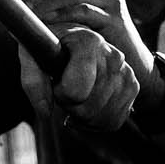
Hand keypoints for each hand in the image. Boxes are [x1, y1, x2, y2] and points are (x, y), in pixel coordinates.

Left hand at [20, 26, 138, 133]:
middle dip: (70, 105)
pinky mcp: (132, 87)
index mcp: (89, 41)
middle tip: (64, 87)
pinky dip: (97, 122)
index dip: (60, 92)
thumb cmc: (50, 47)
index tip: (56, 78)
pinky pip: (114, 122)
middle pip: (88, 109)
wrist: (71, 41)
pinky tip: (85, 105)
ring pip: (102, 119)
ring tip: (75, 95)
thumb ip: (33, 82)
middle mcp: (113, 55)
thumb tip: (45, 113)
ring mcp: (126, 72)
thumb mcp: (32, 55)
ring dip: (83, 116)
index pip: (75, 91)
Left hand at [24, 0, 153, 82]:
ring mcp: (113, 1)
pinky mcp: (116, 18)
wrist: (134, 64)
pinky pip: (83, 12)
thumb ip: (64, 5)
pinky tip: (51, 25)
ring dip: (48, 4)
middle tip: (29, 4)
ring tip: (35, 16)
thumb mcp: (82, 18)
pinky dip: (62, 17)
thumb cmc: (100, 41)